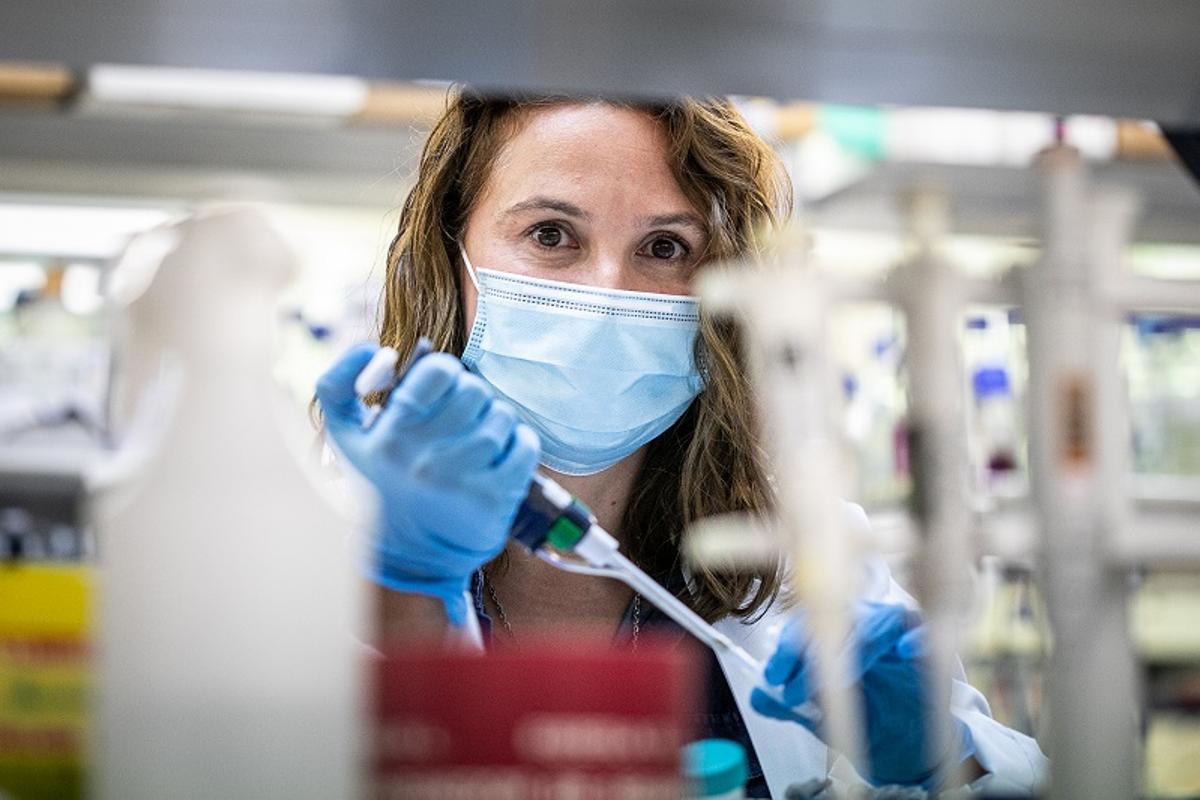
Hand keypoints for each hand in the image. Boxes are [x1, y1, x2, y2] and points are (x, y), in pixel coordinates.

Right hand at [316, 344, 539, 624]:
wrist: (410, 557)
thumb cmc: (382, 486)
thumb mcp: (346, 439)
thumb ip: (340, 385)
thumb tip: (372, 348)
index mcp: (389, 435)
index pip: (437, 372)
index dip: (446, 371)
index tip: (443, 386)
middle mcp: (423, 457)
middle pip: (474, 391)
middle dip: (473, 396)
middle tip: (465, 414)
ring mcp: (460, 479)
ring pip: (502, 416)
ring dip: (498, 419)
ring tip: (482, 436)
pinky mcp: (493, 499)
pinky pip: (525, 447)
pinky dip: (521, 442)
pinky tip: (503, 453)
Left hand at [750, 601, 972, 787]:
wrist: (910, 745)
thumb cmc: (864, 718)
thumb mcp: (820, 714)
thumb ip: (789, 702)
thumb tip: (758, 696)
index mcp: (835, 631)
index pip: (806, 623)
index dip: (788, 648)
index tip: (773, 677)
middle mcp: (864, 621)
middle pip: (836, 618)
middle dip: (812, 653)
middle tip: (795, 690)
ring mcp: (898, 629)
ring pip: (876, 621)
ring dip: (855, 649)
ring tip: (838, 679)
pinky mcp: (932, 643)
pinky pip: (925, 629)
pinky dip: (916, 636)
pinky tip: (905, 650)